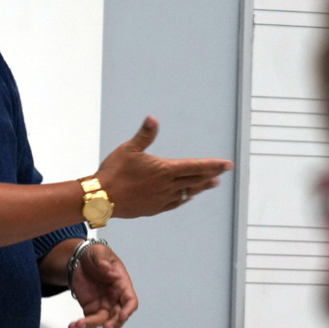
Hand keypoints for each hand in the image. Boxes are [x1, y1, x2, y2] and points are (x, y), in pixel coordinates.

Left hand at [69, 242, 137, 327]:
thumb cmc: (95, 256)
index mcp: (122, 285)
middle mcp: (115, 299)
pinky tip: (72, 325)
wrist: (80, 261)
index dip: (128, 310)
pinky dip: (81, 325)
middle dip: (114, 323)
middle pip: (119, 317)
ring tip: (79, 324)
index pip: (131, 301)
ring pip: (103, 321)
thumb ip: (102, 259)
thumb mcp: (99, 252)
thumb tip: (106, 268)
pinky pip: (89, 321)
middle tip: (105, 327)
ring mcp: (104, 306)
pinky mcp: (91, 309)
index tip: (121, 315)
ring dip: (92, 325)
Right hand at [95, 117, 231, 217]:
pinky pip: (175, 203)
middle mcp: (167, 186)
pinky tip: (187, 198)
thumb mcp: (128, 149)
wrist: (101, 198)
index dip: (213, 165)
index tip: (227, 164)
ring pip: (187, 192)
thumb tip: (152, 119)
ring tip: (211, 184)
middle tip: (222, 172)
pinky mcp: (153, 208)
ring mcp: (161, 199)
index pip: (195, 166)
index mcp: (164, 170)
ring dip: (200, 187)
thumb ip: (144, 135)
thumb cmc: (114, 172)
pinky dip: (184, 199)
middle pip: (195, 180)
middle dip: (210, 175)